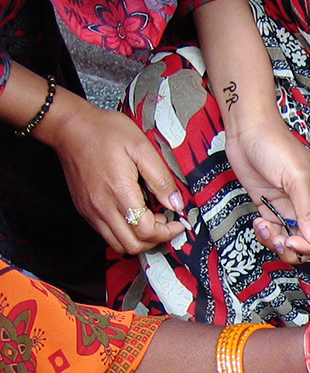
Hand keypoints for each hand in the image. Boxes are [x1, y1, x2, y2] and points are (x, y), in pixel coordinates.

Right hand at [41, 96, 184, 253]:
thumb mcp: (141, 147)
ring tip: (151, 220)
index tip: (177, 224)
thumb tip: (176, 203)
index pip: (145, 231)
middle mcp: (102, 207)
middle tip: (166, 224)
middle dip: (155, 240)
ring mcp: (90, 210)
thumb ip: (160, 178)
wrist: (69, 127)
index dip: (166, 232)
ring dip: (139, 239)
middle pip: (132, 245)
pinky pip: (105, 233)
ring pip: (117, 244)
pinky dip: (124, 233)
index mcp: (119, 192)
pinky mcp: (84, 209)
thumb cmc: (104, 132)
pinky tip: (134, 215)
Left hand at [228, 119, 309, 259]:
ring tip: (266, 230)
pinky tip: (259, 221)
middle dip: (294, 248)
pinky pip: (273, 232)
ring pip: (290, 240)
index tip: (294, 240)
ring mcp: (288, 208)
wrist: (247, 131)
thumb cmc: (276, 145)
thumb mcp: (296, 177)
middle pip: (309, 242)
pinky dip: (265, 234)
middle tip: (279, 240)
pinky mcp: (270, 208)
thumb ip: (308, 210)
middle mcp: (307, 206)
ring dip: (277, 244)